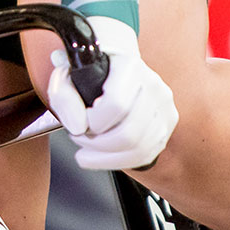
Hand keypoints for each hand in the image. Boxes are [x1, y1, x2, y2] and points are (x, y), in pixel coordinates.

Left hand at [47, 16, 177, 170]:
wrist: (112, 67)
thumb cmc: (89, 73)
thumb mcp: (66, 75)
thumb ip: (63, 96)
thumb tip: (78, 126)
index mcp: (130, 67)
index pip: (116, 104)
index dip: (92, 121)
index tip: (78, 121)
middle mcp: (154, 86)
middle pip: (129, 134)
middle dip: (96, 144)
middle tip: (79, 137)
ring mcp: (164, 107)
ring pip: (139, 149)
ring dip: (106, 156)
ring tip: (87, 148)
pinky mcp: (167, 126)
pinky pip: (146, 156)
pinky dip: (118, 162)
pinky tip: (101, 156)